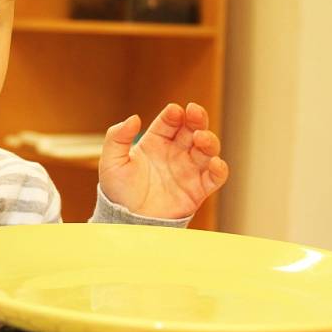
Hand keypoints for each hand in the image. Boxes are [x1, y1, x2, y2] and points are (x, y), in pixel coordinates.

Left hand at [98, 102, 228, 218]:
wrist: (126, 221)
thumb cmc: (118, 190)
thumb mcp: (111, 161)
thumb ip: (117, 137)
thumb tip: (134, 118)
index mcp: (155, 142)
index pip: (169, 122)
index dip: (173, 114)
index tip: (174, 111)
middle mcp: (175, 153)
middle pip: (192, 129)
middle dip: (196, 119)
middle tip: (195, 112)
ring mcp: (188, 170)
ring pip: (206, 149)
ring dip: (208, 141)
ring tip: (201, 138)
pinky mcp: (197, 190)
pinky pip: (215, 177)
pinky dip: (219, 169)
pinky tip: (215, 163)